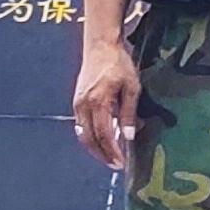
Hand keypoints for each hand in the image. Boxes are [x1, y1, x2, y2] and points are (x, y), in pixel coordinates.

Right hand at [72, 38, 140, 170]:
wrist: (100, 45)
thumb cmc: (119, 63)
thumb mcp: (132, 86)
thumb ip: (129, 113)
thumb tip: (129, 136)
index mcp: (98, 101)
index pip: (104, 134)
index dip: (111, 151)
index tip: (120, 162)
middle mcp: (84, 105)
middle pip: (89, 138)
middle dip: (102, 154)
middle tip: (114, 164)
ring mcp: (78, 103)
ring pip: (82, 134)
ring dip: (95, 148)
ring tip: (109, 156)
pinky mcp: (76, 101)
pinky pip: (81, 125)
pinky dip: (90, 136)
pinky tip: (101, 140)